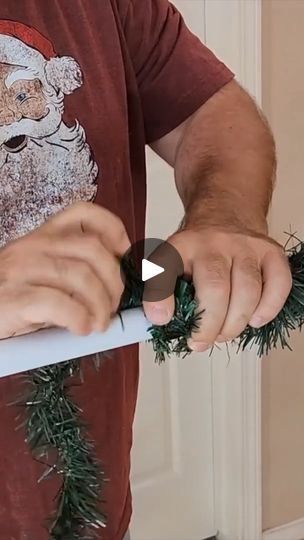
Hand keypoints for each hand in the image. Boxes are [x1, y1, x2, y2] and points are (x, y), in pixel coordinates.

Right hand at [0, 202, 129, 338]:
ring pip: (81, 276)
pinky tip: (80, 329)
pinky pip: (59, 303)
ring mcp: (23, 269)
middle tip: (112, 307)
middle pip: (93, 249)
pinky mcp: (15, 298)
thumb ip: (74, 273)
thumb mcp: (42, 275)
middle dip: (114, 281)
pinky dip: (79, 318)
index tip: (124, 255)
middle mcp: (35, 246)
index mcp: (44, 237)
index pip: (84, 213)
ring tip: (98, 324)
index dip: (114, 230)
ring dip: (100, 305)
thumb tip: (116, 288)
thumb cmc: (10, 298)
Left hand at [143, 228, 291, 350]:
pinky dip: (268, 309)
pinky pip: (278, 284)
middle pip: (215, 288)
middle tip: (201, 341)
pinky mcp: (271, 252)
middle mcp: (213, 242)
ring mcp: (245, 245)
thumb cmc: (198, 251)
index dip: (160, 297)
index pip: (166, 267)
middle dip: (208, 326)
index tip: (161, 319)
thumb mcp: (171, 264)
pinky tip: (254, 319)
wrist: (225, 215)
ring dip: (236, 323)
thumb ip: (162, 291)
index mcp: (181, 246)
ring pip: (247, 290)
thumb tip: (160, 321)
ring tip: (224, 333)